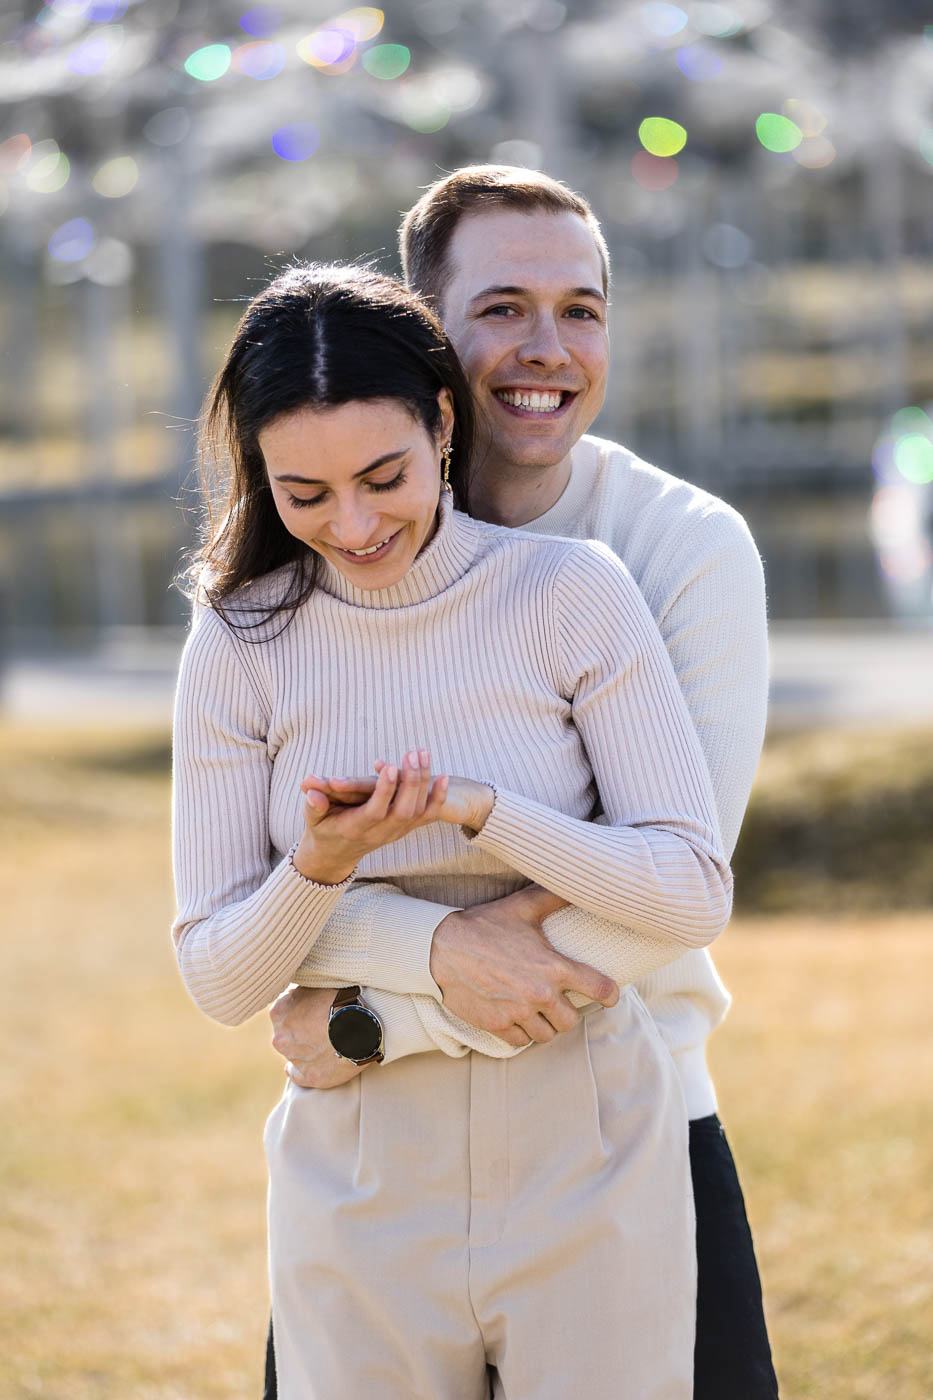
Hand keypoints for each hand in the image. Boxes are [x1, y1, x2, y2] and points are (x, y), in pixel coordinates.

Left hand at [269, 986, 365, 1089]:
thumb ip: (303, 988)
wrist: (362, 1025)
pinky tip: (311, 1063)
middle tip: (321, 1022)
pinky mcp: (311, 1076)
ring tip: (325, 1041)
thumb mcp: (318, 982)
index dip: (300, 1006)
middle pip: (287, 1032)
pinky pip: (298, 1076)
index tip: (313, 1006)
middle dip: (300, 1028)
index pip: (284, 1008)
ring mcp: (295, 1058)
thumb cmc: (343, 998)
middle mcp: (281, 1037)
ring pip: (294, 1052)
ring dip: (305, 1047)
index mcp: (279, 1011)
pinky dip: (301, 1070)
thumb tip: (302, 986)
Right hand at [294, 749, 450, 884]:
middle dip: (410, 782)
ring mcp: (396, 833)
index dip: (384, 791)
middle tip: (412, 754)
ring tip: (422, 753)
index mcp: (356, 828)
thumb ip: (312, 803)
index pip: (375, 811)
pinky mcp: (405, 829)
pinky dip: (437, 798)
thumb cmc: (322, 828)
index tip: (390, 766)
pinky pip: (427, 816)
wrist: (337, 853)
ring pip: (418, 812)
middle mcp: (380, 833)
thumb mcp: (312, 818)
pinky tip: (443, 776)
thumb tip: (309, 789)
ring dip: (424, 783)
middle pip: (403, 811)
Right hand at [429, 886, 618, 1047]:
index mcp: (553, 967)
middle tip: (556, 1000)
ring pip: (547, 1035)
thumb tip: (576, 878)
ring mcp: (518, 1012)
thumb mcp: (522, 907)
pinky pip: (520, 1042)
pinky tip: (515, 1017)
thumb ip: (552, 897)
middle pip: (571, 1020)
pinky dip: (520, 1033)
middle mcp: (540, 994)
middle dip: (566, 1011)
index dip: (609, 993)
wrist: (441, 947)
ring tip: (536, 1010)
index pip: (599, 988)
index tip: (609, 995)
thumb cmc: (484, 925)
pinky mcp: (496, 1025)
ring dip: (544, 1024)